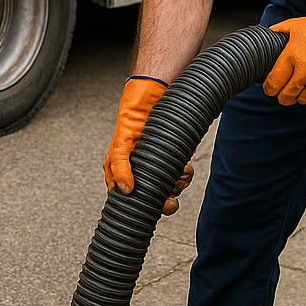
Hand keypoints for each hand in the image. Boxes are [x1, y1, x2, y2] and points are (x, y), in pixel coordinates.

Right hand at [104, 76, 194, 213]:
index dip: (142, 207)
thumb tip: (124, 190)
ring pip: (169, 189)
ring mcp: (157, 167)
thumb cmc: (131, 121)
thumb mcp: (121, 145)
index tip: (154, 205)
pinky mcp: (172, 160)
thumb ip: (119, 167)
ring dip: (177, 186)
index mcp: (123, 174)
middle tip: (171, 197)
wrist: (152, 98)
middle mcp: (140, 173)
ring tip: (179, 174)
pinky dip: (185, 175)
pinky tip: (185, 168)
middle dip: (165, 202)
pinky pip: (181, 176)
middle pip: (153, 200)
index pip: (129, 201)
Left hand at [265, 0, 305, 106]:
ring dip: (297, 99)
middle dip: (282, 98)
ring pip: (302, 99)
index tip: (269, 89)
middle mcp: (304, 69)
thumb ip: (278, 31)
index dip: (269, 89)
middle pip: (287, 95)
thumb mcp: (294, 25)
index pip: (274, 81)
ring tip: (296, 94)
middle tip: (281, 96)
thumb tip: (267, 35)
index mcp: (291, 55)